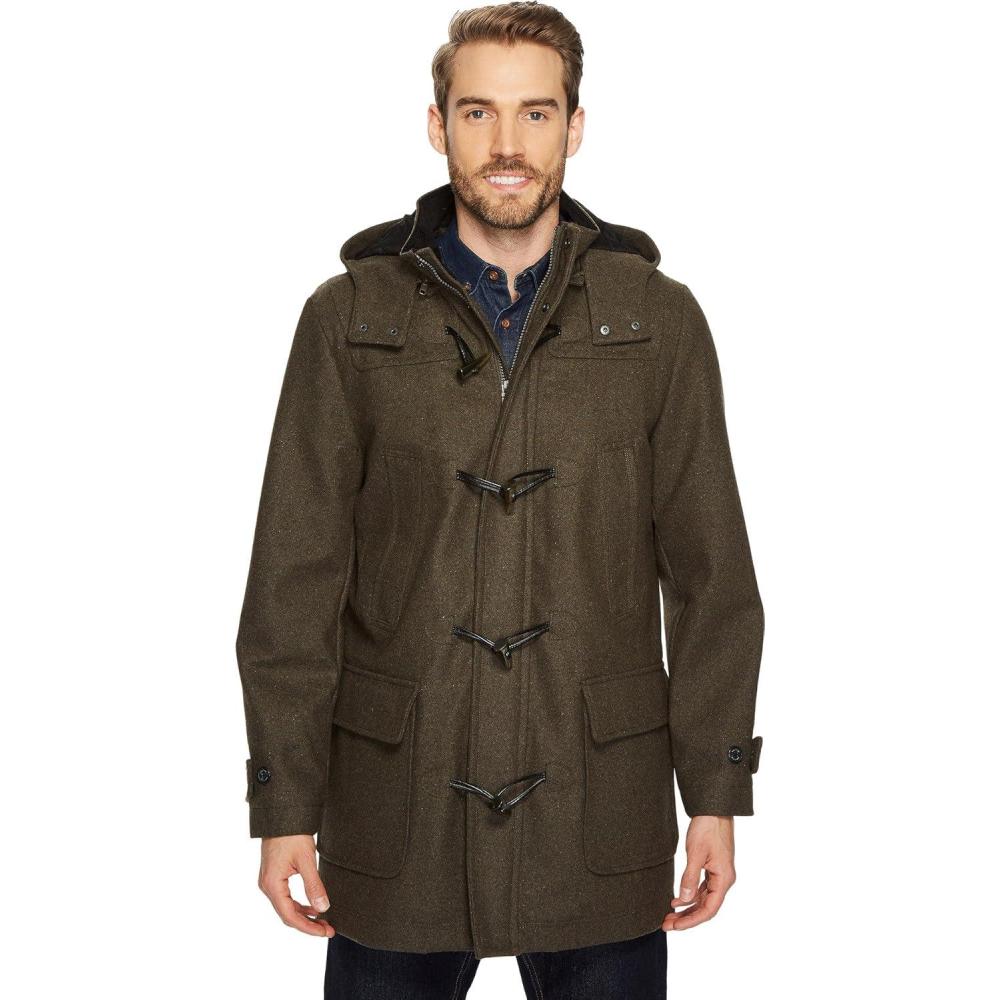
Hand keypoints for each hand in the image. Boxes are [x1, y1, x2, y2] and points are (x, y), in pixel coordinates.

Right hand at [258, 834, 335, 936]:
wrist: (281, 815)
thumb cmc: (292, 834)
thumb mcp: (306, 860)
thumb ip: (314, 886)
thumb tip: (323, 909)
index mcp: (272, 885)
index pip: (290, 916)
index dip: (309, 927)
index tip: (326, 931)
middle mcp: (267, 886)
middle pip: (287, 915)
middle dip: (308, 924)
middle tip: (328, 929)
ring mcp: (269, 881)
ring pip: (286, 907)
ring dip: (304, 915)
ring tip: (323, 920)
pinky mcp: (273, 876)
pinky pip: (285, 897)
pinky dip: (299, 904)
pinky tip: (312, 906)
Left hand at [662, 816, 735, 931]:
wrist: (713, 809)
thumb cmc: (707, 828)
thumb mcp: (696, 853)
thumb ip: (690, 878)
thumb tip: (685, 900)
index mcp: (724, 879)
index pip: (709, 909)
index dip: (691, 920)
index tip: (674, 926)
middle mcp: (724, 880)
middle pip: (706, 907)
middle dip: (686, 918)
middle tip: (666, 925)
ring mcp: (719, 874)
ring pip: (704, 899)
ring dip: (687, 909)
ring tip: (669, 916)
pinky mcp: (713, 868)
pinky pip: (703, 889)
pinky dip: (690, 896)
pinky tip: (677, 901)